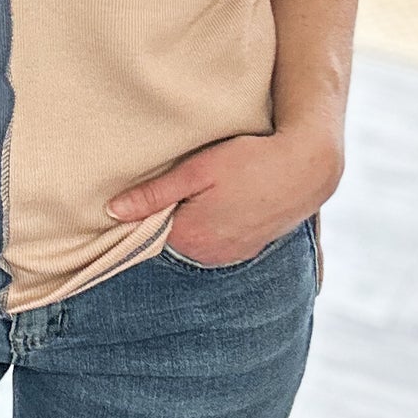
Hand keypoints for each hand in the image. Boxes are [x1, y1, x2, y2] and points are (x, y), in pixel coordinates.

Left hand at [106, 127, 338, 265]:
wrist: (306, 169)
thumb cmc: (249, 161)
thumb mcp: (196, 170)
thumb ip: (153, 195)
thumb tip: (111, 211)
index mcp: (189, 237)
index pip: (147, 231)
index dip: (145, 208)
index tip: (148, 188)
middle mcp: (208, 256)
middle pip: (172, 235)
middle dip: (171, 212)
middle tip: (183, 181)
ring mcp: (232, 256)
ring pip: (196, 238)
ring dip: (194, 218)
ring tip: (208, 189)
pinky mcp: (249, 250)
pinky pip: (218, 240)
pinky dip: (216, 224)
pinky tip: (226, 200)